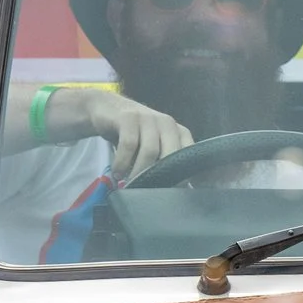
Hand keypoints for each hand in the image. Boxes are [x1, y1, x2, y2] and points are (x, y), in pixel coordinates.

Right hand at [44, 87, 193, 179]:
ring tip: (128, 184)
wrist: (106, 108)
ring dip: (139, 172)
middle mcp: (167, 123)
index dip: (195, 172)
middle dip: (162, 177)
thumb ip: (165, 162)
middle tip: (150, 194)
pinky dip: (122, 162)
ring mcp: (148, 118)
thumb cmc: (133, 134)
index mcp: (178, 132)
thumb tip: (178, 190)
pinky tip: (117, 172)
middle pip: (172, 154)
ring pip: (150, 151)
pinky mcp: (128, 117)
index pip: (192, 153)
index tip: (187, 190)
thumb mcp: (153, 146)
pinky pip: (129, 144)